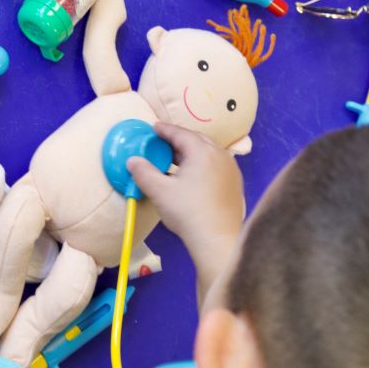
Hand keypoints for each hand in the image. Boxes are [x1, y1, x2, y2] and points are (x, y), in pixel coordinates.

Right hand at [127, 122, 243, 256]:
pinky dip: (203, 164)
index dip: (165, 130)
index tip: (155, 127)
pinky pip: (217, 165)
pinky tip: (194, 176)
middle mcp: (220, 155)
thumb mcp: (160, 191)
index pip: (181, 133)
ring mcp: (231, 169)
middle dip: (179, 140)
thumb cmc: (188, 212)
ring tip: (177, 160)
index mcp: (202, 151)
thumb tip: (132, 161)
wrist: (217, 239)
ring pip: (209, 153)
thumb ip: (143, 172)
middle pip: (197, 140)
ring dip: (192, 152)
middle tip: (163, 143)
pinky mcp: (235, 184)